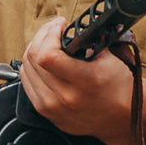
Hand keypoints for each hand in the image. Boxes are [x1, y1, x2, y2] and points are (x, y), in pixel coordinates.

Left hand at [18, 17, 141, 144]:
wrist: (119, 119)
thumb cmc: (117, 89)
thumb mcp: (110, 61)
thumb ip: (88, 42)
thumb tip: (67, 27)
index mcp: (84, 82)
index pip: (47, 55)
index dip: (49, 34)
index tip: (59, 26)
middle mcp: (64, 97)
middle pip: (34, 58)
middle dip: (42, 36)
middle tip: (53, 29)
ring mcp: (51, 106)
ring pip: (26, 69)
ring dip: (34, 49)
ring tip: (47, 42)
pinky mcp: (44, 111)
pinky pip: (27, 82)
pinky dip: (32, 67)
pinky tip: (41, 60)